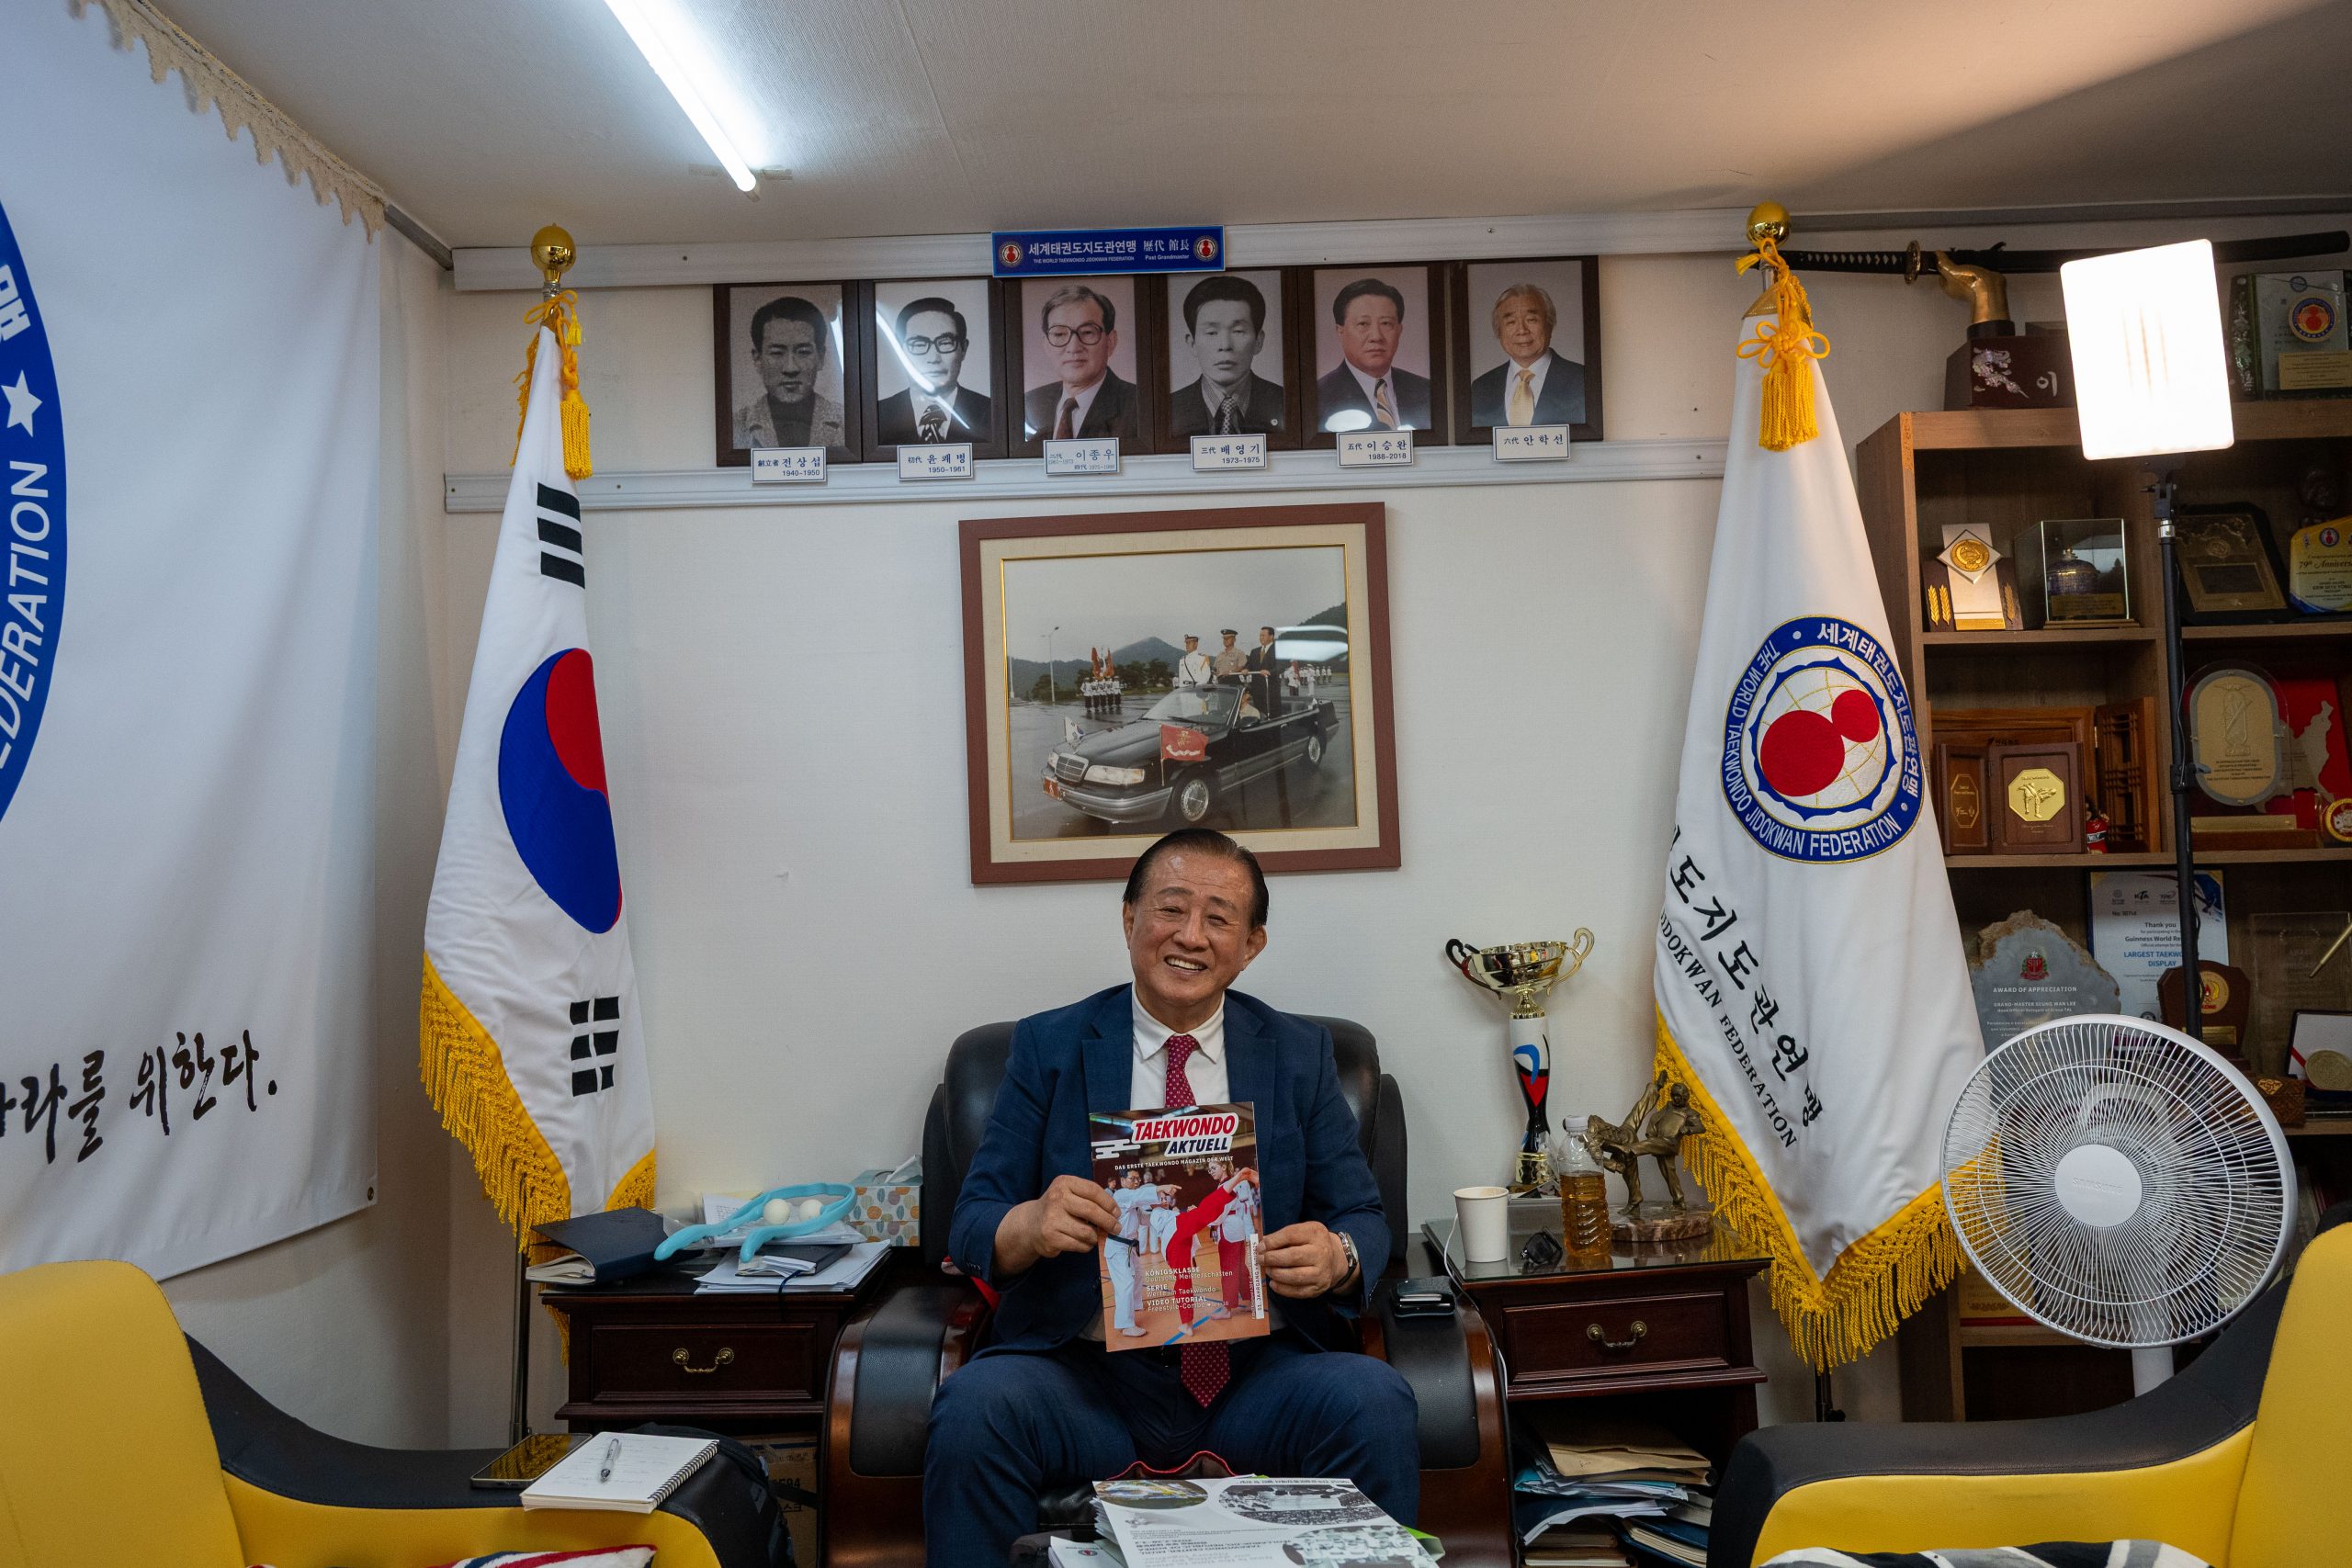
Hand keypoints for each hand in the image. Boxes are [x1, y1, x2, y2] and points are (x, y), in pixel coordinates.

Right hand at [993, 1174, 1117, 1276]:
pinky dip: (1086, 1246)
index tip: (1117, 1213)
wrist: (1031, 1224)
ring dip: (1095, 1236)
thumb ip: (1089, 1199)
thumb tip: (1115, 1214)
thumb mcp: (1070, 1194)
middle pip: (1091, 1211)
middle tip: (1116, 1228)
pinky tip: (1083, 1242)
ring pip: (1087, 1232)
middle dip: (1108, 1222)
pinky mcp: (1051, 1237)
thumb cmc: (1058, 1208)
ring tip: (1094, 1235)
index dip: (1109, 1203)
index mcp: (1064, 1183)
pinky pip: (1079, 1245)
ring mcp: (1052, 1218)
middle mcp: (1056, 1198)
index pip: (1093, 1190)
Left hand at [1262, 1221, 1350, 1298]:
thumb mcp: (1303, 1231)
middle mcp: (1321, 1252)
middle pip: (1293, 1256)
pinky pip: (1297, 1291)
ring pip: (1295, 1276)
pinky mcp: (1318, 1287)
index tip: (1260, 1246)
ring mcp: (1321, 1272)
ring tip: (1268, 1270)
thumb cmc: (1313, 1243)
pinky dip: (1282, 1289)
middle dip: (1272, 1258)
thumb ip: (1284, 1236)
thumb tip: (1262, 1245)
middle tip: (1261, 1259)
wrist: (1335, 1260)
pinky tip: (1274, 1283)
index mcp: (1316, 1233)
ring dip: (1276, 1273)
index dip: (1273, 1241)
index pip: (1290, 1235)